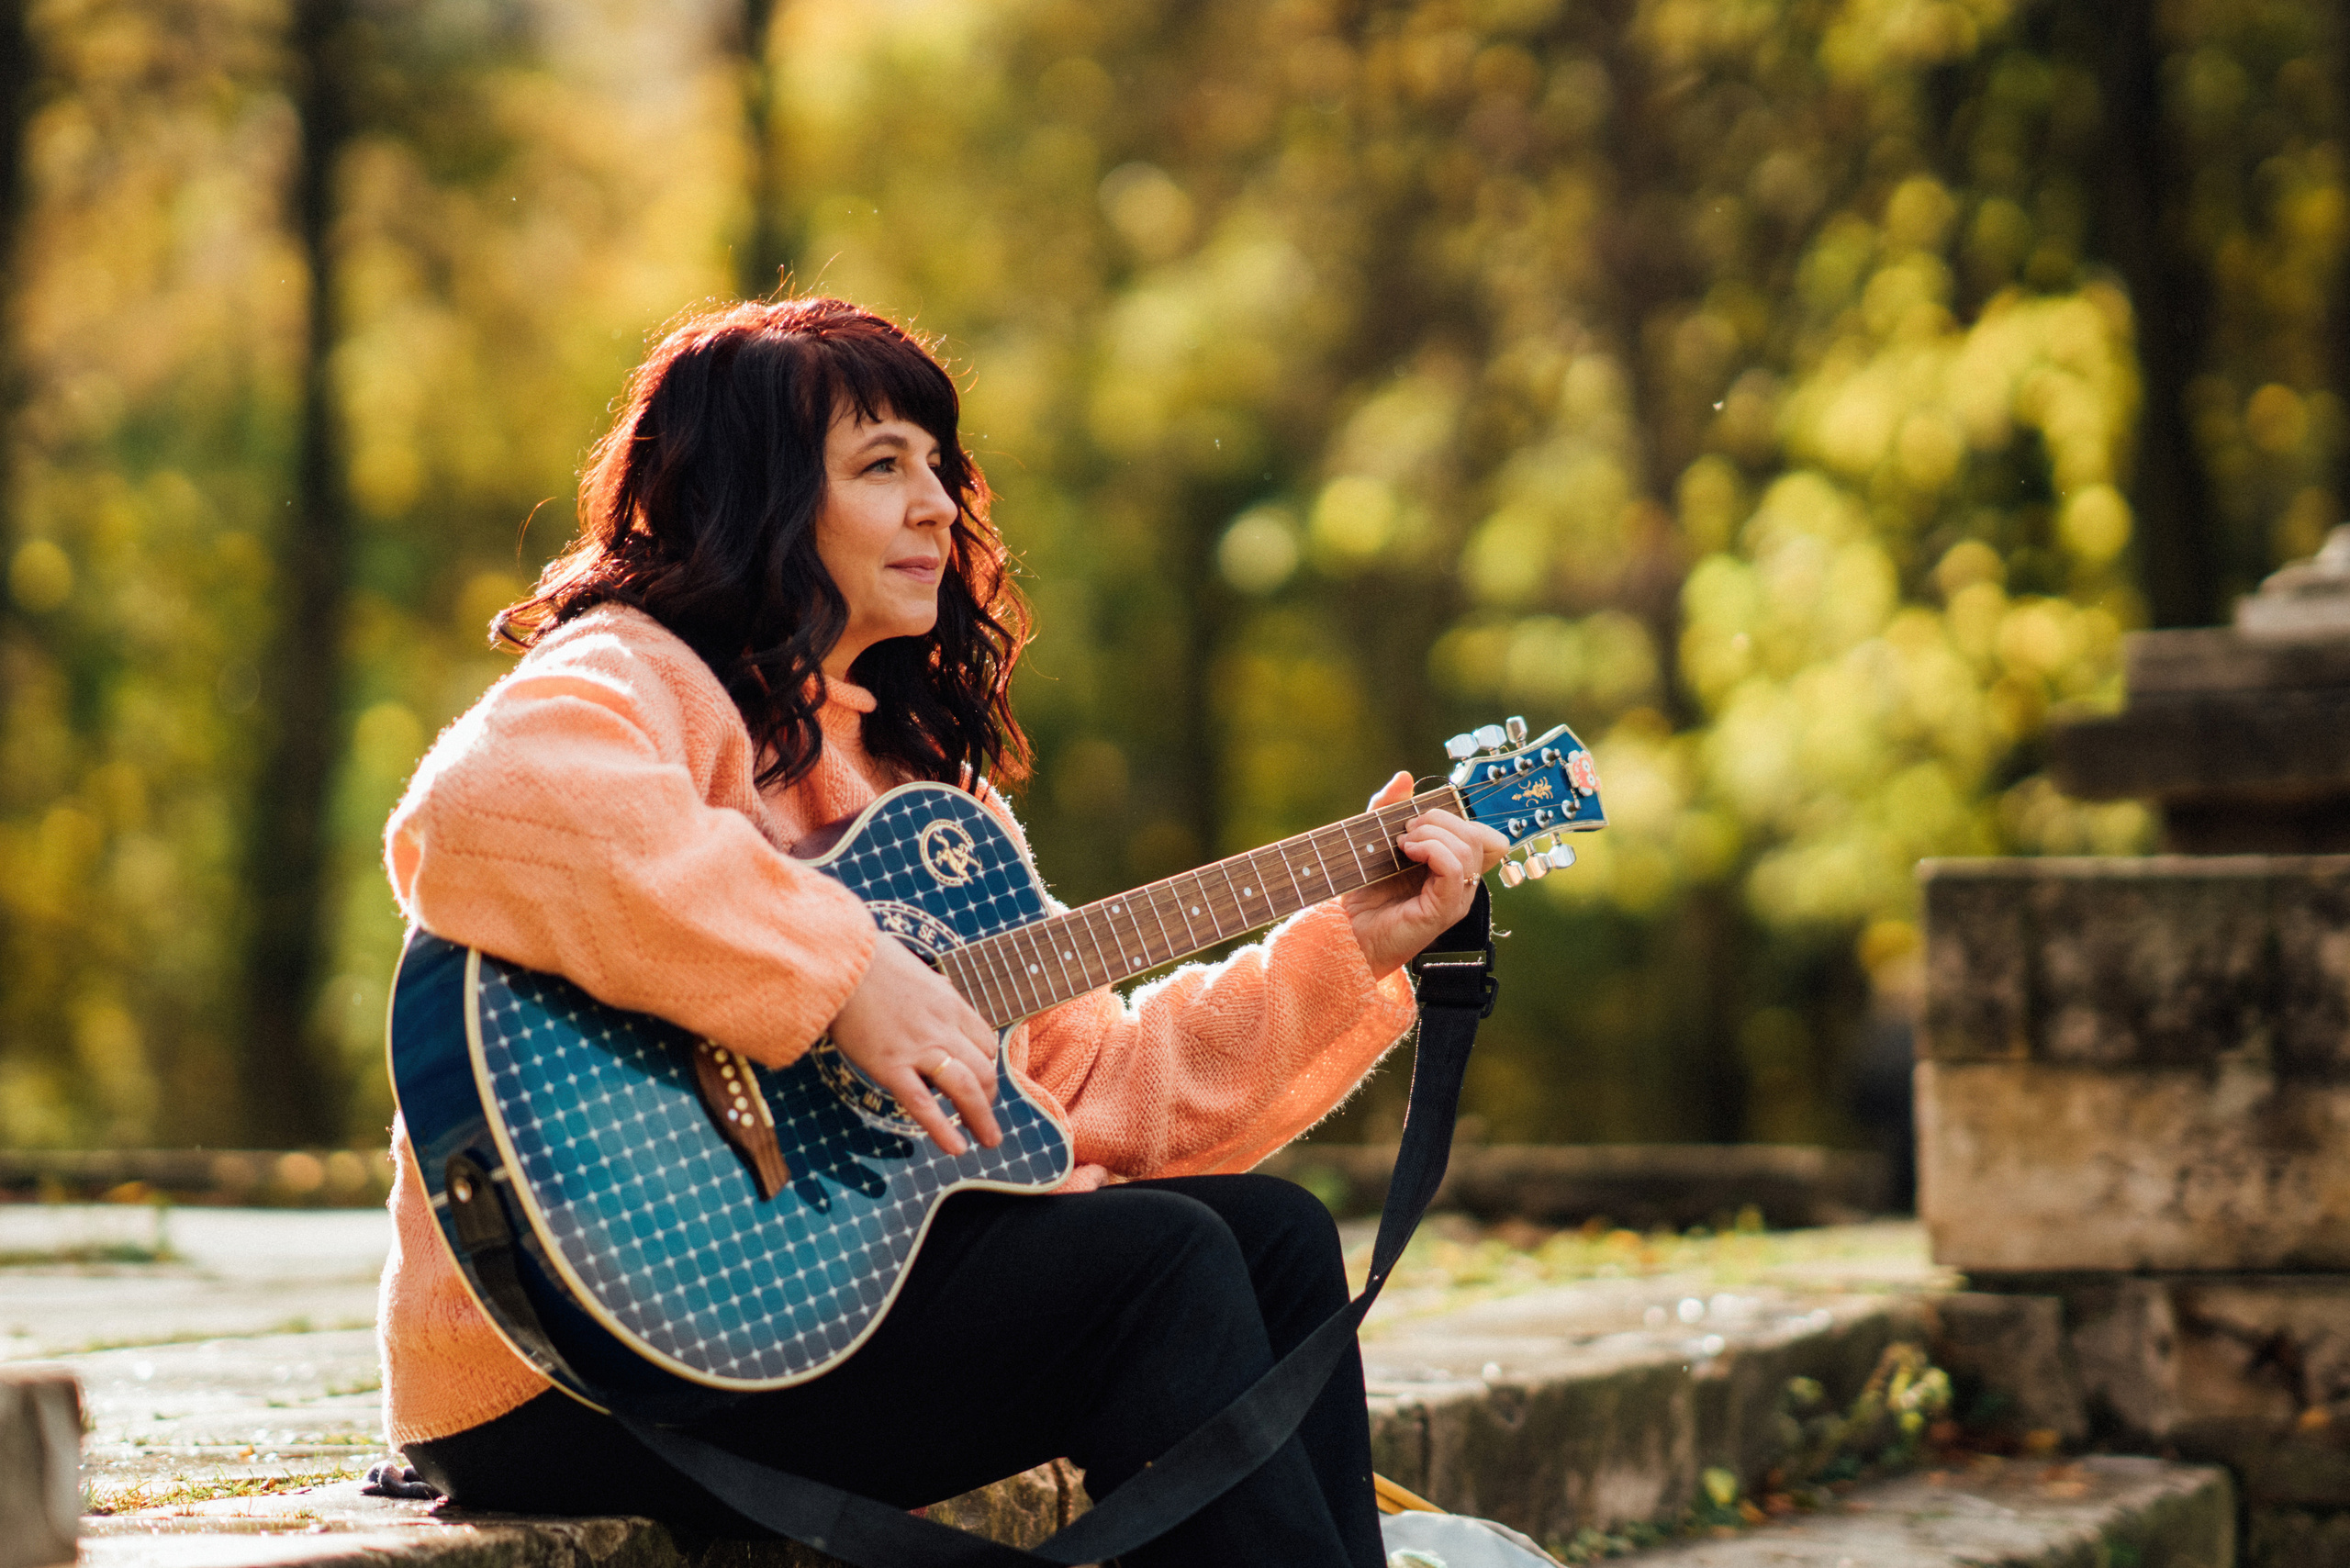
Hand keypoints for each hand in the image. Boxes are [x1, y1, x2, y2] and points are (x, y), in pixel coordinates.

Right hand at [827, 934, 1002, 1155]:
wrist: (840, 961)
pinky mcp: (890, 1065)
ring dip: (982, 1118)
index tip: (980, 1079)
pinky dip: (943, 1130)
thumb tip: (935, 999)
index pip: (986, 1041)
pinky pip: (924, 1104)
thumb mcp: (916, 971)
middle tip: (987, 1117)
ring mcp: (919, 1048)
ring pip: (966, 1088)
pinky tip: (956, 1148)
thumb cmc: (870, 961)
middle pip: (984, 1069)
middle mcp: (943, 1027)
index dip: (987, 1065)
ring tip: (988, 1139)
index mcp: (950, 1003)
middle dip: (990, 1097)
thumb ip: (931, 993)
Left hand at [1344, 772, 1509, 978]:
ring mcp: (1456, 899)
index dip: (1459, 817)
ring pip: (1469, 848)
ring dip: (1433, 833)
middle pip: (1479, 835)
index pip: (1486, 836)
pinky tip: (1408, 851)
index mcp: (1454, 868)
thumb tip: (1405, 776)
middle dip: (1441, 819)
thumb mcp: (1375, 838)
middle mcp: (1462, 884)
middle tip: (1406, 829)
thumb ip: (1389, 807)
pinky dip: (1432, 850)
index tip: (1420, 819)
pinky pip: (1456, 869)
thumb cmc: (1363, 893)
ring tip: (1404, 842)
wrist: (1347, 932)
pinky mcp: (1443, 910)